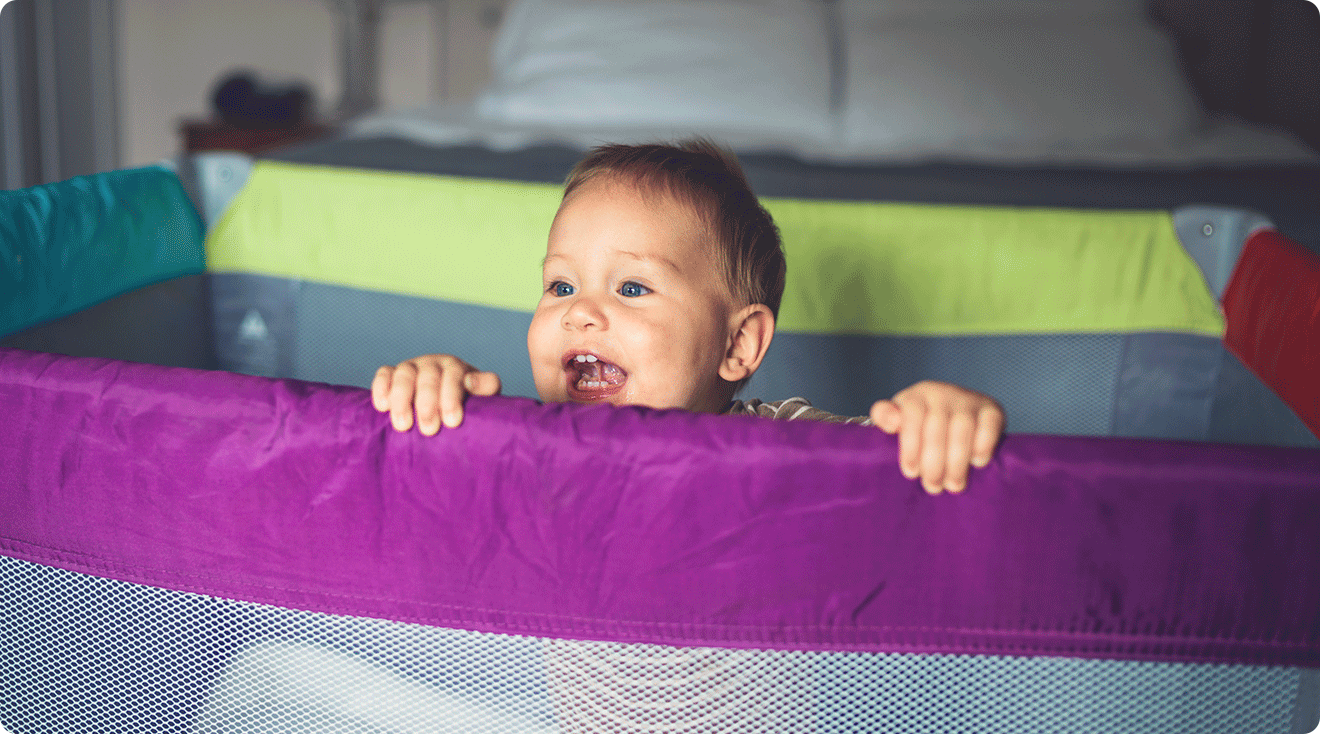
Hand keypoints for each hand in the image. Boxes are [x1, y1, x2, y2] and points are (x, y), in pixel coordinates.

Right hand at [371, 354, 501, 434]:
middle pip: (428, 377)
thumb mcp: (480, 398)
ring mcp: (411, 368)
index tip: (452, 422)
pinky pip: (384, 374)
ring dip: (402, 400)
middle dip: (428, 405)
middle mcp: (432, 364)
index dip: (452, 397)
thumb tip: (471, 381)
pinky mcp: (391, 375)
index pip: (454, 375)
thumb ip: (485, 387)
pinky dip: (381, 388)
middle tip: (429, 430)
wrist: (443, 407)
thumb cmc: (465, 406)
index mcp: (456, 368)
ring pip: (404, 375)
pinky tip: (383, 407)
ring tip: (404, 425)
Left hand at [870, 380, 1003, 494]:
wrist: (958, 417)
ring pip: (963, 428)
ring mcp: (969, 399)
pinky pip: (989, 425)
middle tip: (933, 487)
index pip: (912, 415)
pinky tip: (976, 463)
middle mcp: (943, 392)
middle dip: (934, 462)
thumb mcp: (899, 421)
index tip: (910, 473)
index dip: (911, 446)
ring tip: (953, 485)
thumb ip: (886, 417)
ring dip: (957, 461)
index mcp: (917, 396)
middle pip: (937, 426)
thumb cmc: (921, 426)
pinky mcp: (992, 409)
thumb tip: (890, 421)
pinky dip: (983, 445)